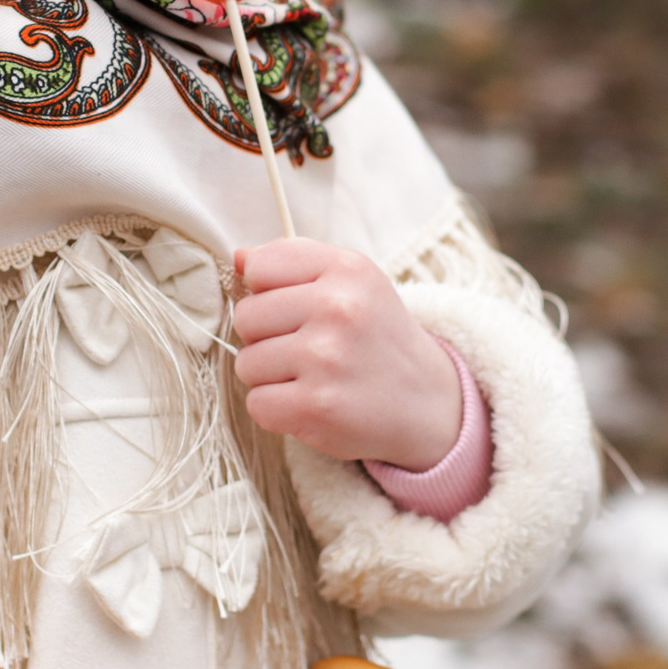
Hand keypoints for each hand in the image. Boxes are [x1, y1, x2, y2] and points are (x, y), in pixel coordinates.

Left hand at [233, 239, 462, 469]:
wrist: (428, 402)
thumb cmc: (379, 339)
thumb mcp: (355, 283)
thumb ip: (296, 263)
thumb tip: (238, 258)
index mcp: (346, 268)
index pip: (259, 267)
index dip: (268, 293)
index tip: (297, 310)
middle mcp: (337, 307)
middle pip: (246, 317)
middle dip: (265, 338)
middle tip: (306, 350)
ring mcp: (326, 358)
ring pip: (246, 363)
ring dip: (270, 377)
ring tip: (313, 377)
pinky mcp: (316, 406)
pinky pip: (257, 403)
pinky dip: (277, 410)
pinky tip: (311, 403)